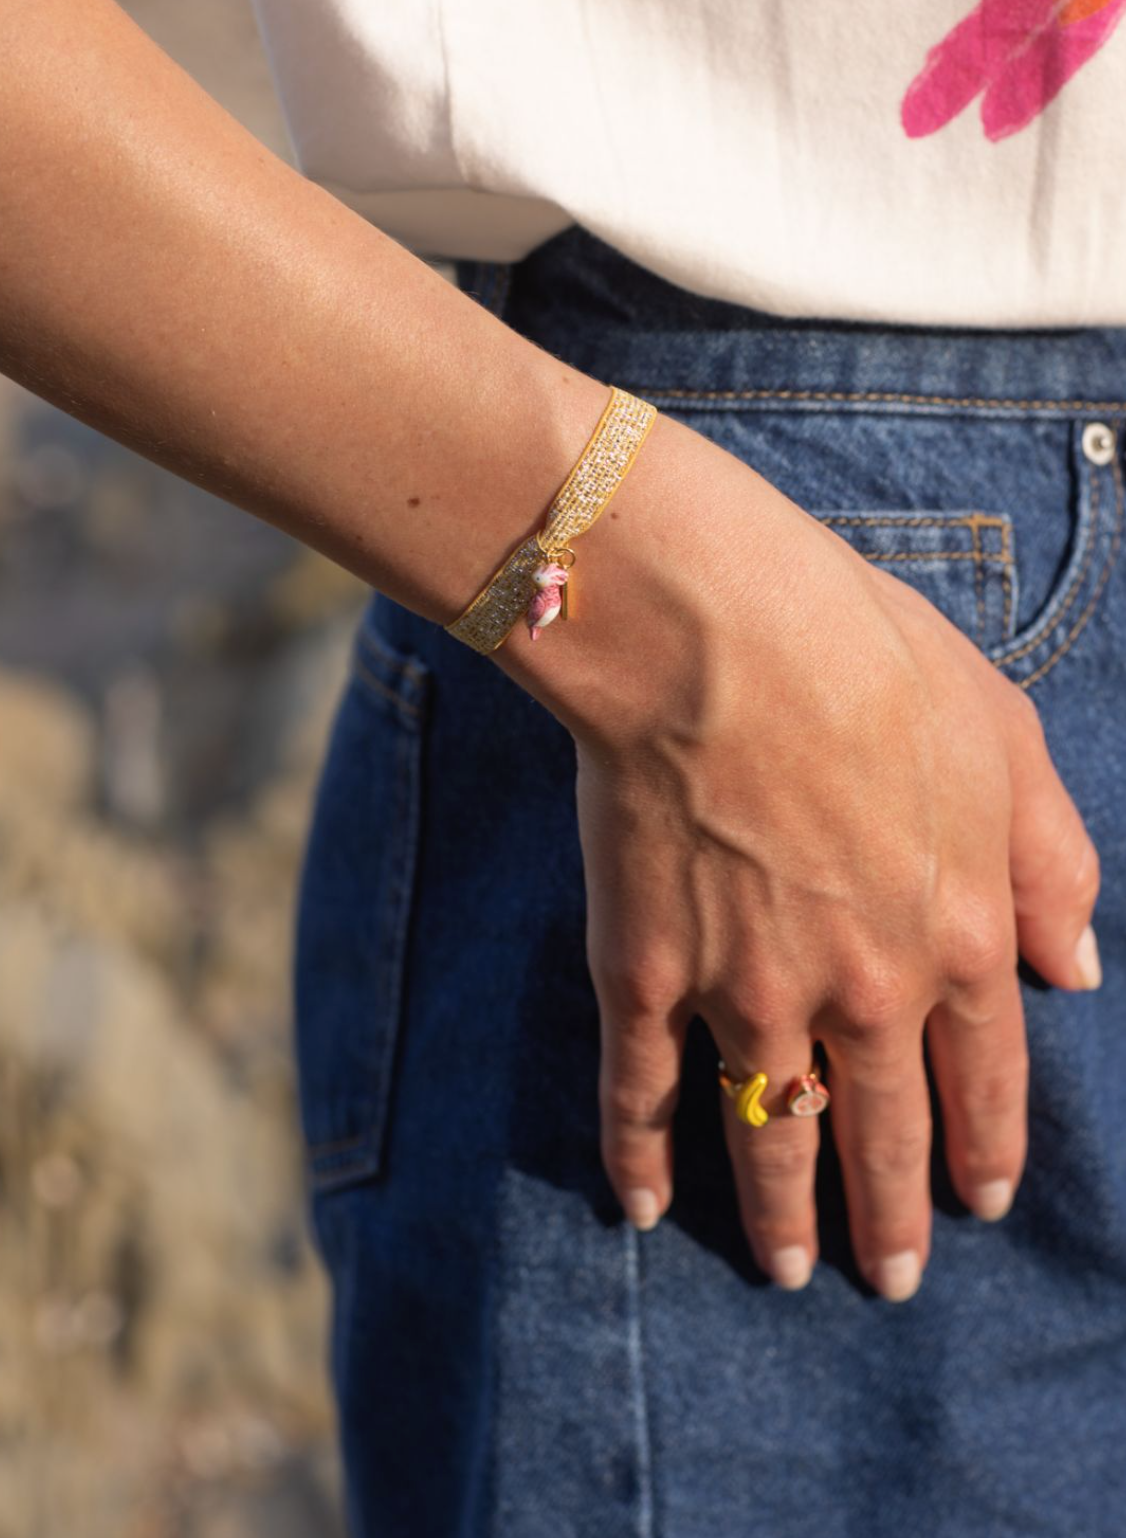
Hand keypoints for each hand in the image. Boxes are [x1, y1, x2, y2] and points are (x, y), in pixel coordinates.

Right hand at [497, 408, 1100, 1300]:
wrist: (718, 639)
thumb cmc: (867, 661)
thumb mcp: (1006, 739)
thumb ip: (1049, 863)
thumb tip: (1075, 966)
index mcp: (956, 932)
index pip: (984, 1071)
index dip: (984, 1143)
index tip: (979, 1201)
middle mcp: (862, 988)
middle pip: (885, 1127)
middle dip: (891, 1213)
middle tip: (891, 1280)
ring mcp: (748, 992)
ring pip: (771, 1128)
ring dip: (783, 1213)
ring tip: (789, 1271)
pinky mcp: (646, 976)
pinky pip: (642, 1089)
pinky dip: (639, 1155)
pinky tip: (641, 1207)